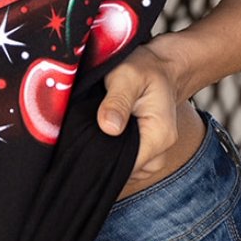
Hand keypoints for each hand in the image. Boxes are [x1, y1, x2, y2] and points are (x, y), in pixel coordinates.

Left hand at [97, 44, 204, 195]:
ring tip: (90, 136)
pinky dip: (110, 153)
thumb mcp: (127, 77)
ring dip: (105, 156)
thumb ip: (117, 101)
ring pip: (123, 169)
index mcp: (160, 136)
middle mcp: (159, 152)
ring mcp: (152, 154)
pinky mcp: (143, 152)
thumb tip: (108, 127)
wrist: (159, 68)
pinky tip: (98, 139)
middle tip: (81, 140)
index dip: (103, 161)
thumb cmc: (143, 69)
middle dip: (101, 160)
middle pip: (124, 172)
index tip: (83, 149)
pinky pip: (124, 162)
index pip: (127, 167)